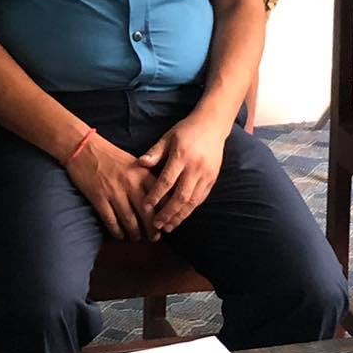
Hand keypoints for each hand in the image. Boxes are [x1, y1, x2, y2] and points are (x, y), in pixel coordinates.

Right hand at [62, 134, 156, 241]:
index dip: (165, 214)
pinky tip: (119, 235)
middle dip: (152, 229)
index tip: (166, 224)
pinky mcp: (99, 198)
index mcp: (142, 174)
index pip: (160, 199)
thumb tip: (159, 199)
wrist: (84, 148)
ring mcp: (114, 192)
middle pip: (147, 214)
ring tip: (137, 237)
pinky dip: (116, 231)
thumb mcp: (135, 163)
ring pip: (129, 220)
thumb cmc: (110, 156)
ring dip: (135, 233)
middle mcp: (131, 184)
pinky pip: (111, 220)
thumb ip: (147, 179)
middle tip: (154, 237)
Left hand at [138, 113, 231, 237]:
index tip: (145, 207)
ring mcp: (206, 174)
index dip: (156, 195)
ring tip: (168, 227)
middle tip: (156, 225)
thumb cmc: (186, 130)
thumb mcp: (168, 137)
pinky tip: (181, 217)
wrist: (213, 125)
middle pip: (181, 196)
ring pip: (192, 201)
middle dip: (168, 213)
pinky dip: (190, 210)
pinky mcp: (213, 179)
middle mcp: (195, 167)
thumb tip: (140, 164)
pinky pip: (201, 198)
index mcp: (181, 156)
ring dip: (180, 216)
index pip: (167, 181)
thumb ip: (155, 152)